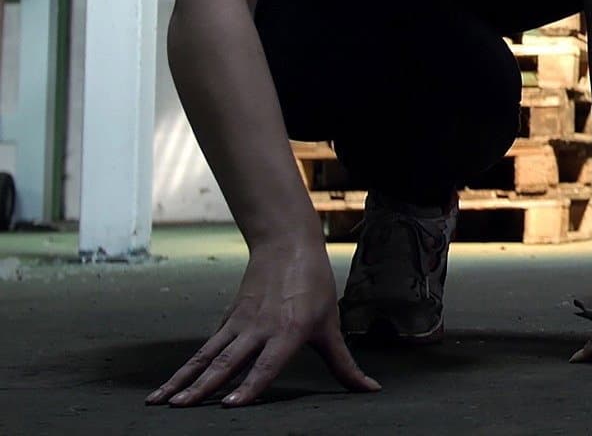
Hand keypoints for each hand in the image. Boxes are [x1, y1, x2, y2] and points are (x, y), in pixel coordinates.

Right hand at [149, 237, 379, 407]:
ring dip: (182, 379)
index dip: (249, 385)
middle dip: (202, 387)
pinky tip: (171, 385)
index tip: (230, 404)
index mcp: (288, 332)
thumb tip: (370, 390)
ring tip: (160, 401)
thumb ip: (344, 364)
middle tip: (180, 407)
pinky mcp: (228, 320)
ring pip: (206, 356)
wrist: (288, 245)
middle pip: (227, 362)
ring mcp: (239, 324)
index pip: (267, 365)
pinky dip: (187, 366)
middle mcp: (260, 329)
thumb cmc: (314, 287)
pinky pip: (205, 347)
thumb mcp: (331, 326)